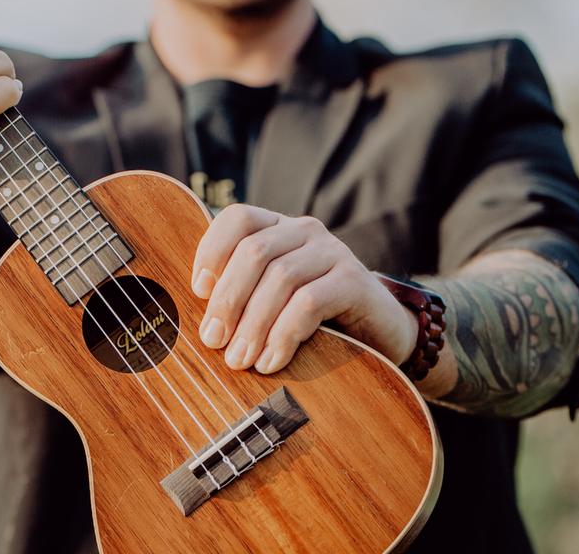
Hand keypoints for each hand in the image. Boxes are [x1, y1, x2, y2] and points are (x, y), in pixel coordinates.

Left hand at [190, 206, 418, 373]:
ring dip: (253, 324)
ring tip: (240, 360)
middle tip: (213, 341)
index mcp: (279, 227)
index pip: (237, 218)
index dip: (212, 249)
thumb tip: (199, 323)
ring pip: (280, 279)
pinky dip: (284, 334)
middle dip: (228, 299)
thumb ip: (241, 296)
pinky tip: (271, 361)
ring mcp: (332, 251)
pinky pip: (309, 303)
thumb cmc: (315, 319)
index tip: (198, 291)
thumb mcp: (272, 301)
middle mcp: (305, 230)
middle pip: (254, 251)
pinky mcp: (354, 280)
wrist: (380, 334)